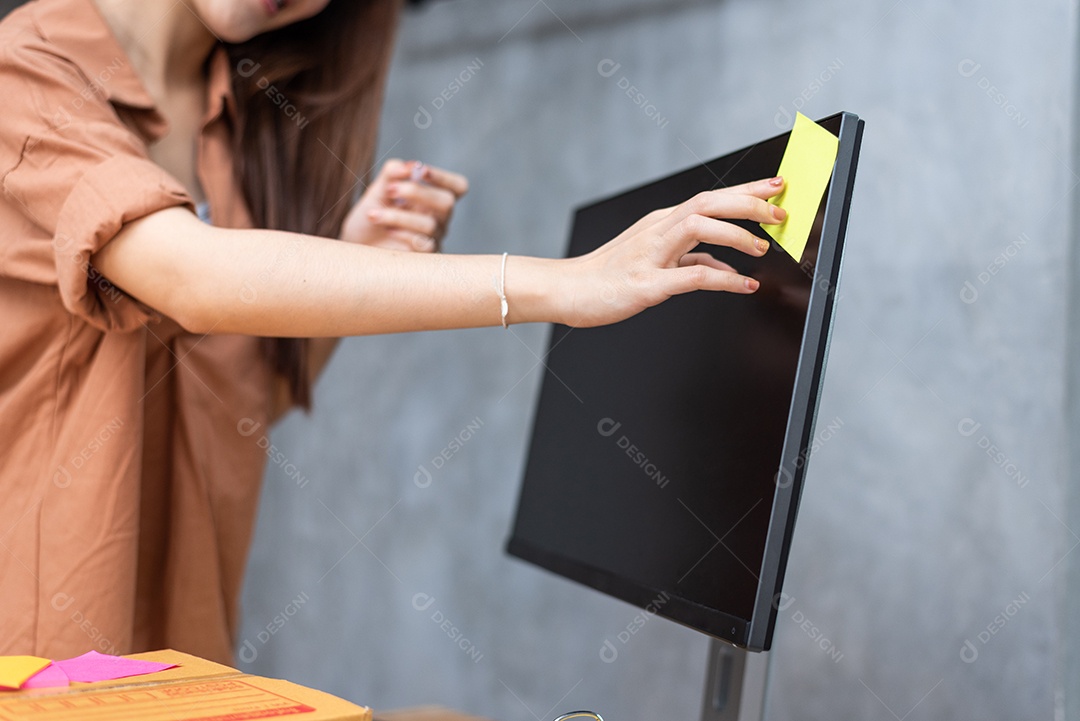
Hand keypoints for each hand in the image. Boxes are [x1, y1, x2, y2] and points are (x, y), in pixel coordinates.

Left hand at [340, 159, 468, 251]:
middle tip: (391, 190)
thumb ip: (392, 174)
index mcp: (433, 198)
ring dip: (399, 216)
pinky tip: (386, 231)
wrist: (356, 245)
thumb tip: (408, 166)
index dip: (444, 177)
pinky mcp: (424, 257)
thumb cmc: (371, 217)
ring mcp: (434, 238)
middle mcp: (439, 218)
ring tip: (373, 214)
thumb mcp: (378, 191)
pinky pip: (423, 244)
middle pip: (447, 203)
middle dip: (418, 193)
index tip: (420, 170)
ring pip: (430, 224)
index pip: (457, 187)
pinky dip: (403, 234)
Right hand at [557, 176, 786, 327]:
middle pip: (709, 202)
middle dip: (749, 203)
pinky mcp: (647, 283)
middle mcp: (658, 230)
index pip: (711, 197)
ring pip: (700, 226)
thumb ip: (692, 262)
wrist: (566, 290)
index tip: (778, 187)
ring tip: (761, 248)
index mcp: (662, 223)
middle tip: (780, 211)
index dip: (747, 190)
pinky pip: (691, 276)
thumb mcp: (656, 264)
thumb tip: (728, 269)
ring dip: (736, 234)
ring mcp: (652, 254)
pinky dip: (723, 278)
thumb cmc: (607, 276)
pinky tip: (744, 284)